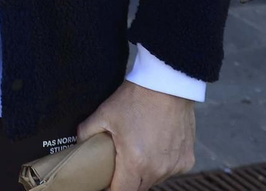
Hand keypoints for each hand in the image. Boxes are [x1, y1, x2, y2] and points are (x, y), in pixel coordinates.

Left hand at [77, 80, 195, 190]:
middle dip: (126, 181)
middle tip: (118, 165)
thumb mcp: (103, 114)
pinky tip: (155, 147)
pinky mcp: (187, 160)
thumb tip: (79, 145)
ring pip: (155, 180)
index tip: (105, 182)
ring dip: (144, 173)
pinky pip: (170, 170)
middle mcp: (157, 169)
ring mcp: (174, 165)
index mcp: (134, 162)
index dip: (110, 189)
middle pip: (138, 188)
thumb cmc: (136, 99)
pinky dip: (161, 164)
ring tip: (138, 152)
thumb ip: (86, 133)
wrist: (167, 85)